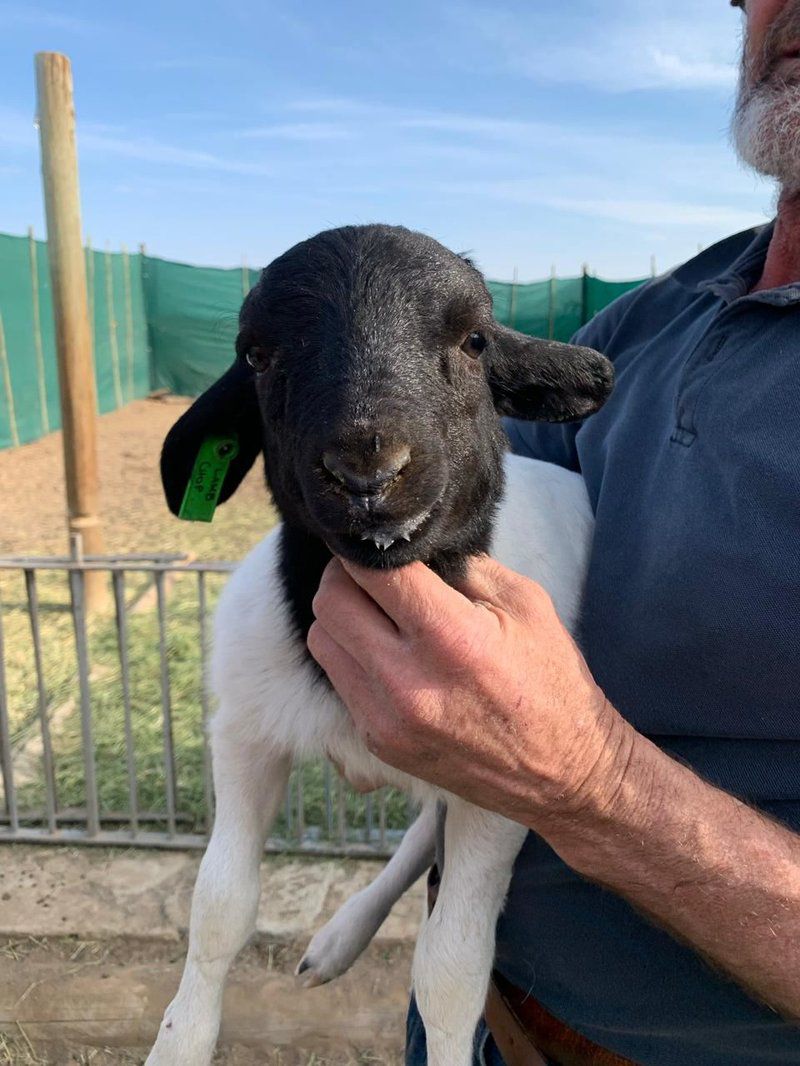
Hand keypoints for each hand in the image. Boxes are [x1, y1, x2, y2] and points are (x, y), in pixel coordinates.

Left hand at [307, 555, 634, 833]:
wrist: (559, 776)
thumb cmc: (550, 681)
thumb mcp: (526, 604)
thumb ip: (464, 565)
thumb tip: (413, 544)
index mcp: (452, 638)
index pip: (373, 571)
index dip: (368, 543)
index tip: (376, 537)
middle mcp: (408, 681)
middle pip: (330, 601)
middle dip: (345, 574)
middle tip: (372, 572)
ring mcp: (386, 718)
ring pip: (322, 640)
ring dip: (342, 615)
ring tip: (377, 612)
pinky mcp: (377, 742)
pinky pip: (339, 679)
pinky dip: (353, 655)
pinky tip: (387, 653)